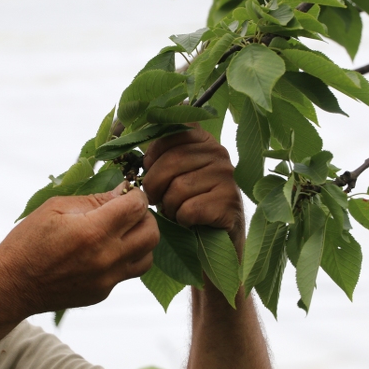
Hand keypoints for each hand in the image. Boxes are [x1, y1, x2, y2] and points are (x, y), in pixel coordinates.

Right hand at [0, 184, 158, 316]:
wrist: (12, 285)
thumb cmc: (29, 240)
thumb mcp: (56, 208)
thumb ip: (94, 200)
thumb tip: (123, 192)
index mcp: (94, 232)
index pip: (137, 207)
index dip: (136, 194)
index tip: (127, 192)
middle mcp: (107, 258)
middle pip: (152, 233)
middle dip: (144, 216)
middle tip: (127, 211)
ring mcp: (107, 279)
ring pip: (148, 256)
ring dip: (141, 240)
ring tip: (121, 232)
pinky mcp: (103, 292)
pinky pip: (128, 272)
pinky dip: (125, 257)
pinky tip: (105, 250)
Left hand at [143, 126, 244, 248]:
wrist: (220, 236)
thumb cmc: (191, 201)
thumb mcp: (178, 173)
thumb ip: (163, 157)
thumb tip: (140, 159)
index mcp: (203, 140)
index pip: (172, 132)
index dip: (153, 152)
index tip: (149, 168)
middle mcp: (219, 153)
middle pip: (172, 160)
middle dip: (154, 185)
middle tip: (155, 200)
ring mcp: (226, 177)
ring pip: (179, 187)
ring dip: (169, 206)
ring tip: (175, 211)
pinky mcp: (229, 202)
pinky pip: (190, 209)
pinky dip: (182, 219)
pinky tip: (188, 221)